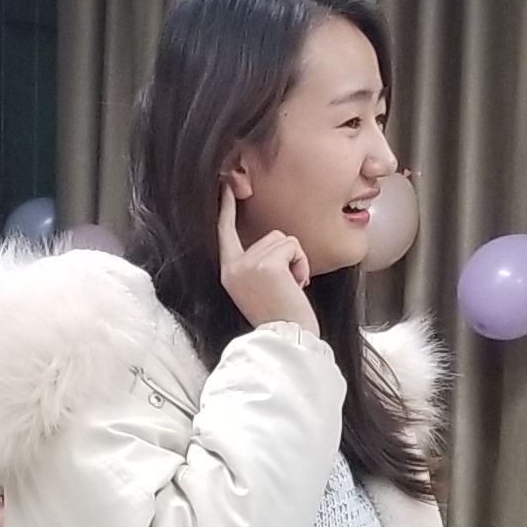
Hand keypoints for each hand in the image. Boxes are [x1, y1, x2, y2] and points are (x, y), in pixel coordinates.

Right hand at [215, 186, 318, 334]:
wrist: (287, 339)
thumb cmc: (280, 318)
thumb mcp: (259, 288)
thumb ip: (259, 266)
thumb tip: (276, 244)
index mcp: (229, 272)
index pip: (225, 232)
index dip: (226, 209)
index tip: (226, 187)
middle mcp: (234, 266)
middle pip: (270, 236)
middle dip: (287, 256)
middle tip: (287, 286)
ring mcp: (249, 264)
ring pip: (284, 240)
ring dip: (296, 261)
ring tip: (291, 287)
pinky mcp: (267, 265)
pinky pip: (293, 247)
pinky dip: (302, 264)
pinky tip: (297, 285)